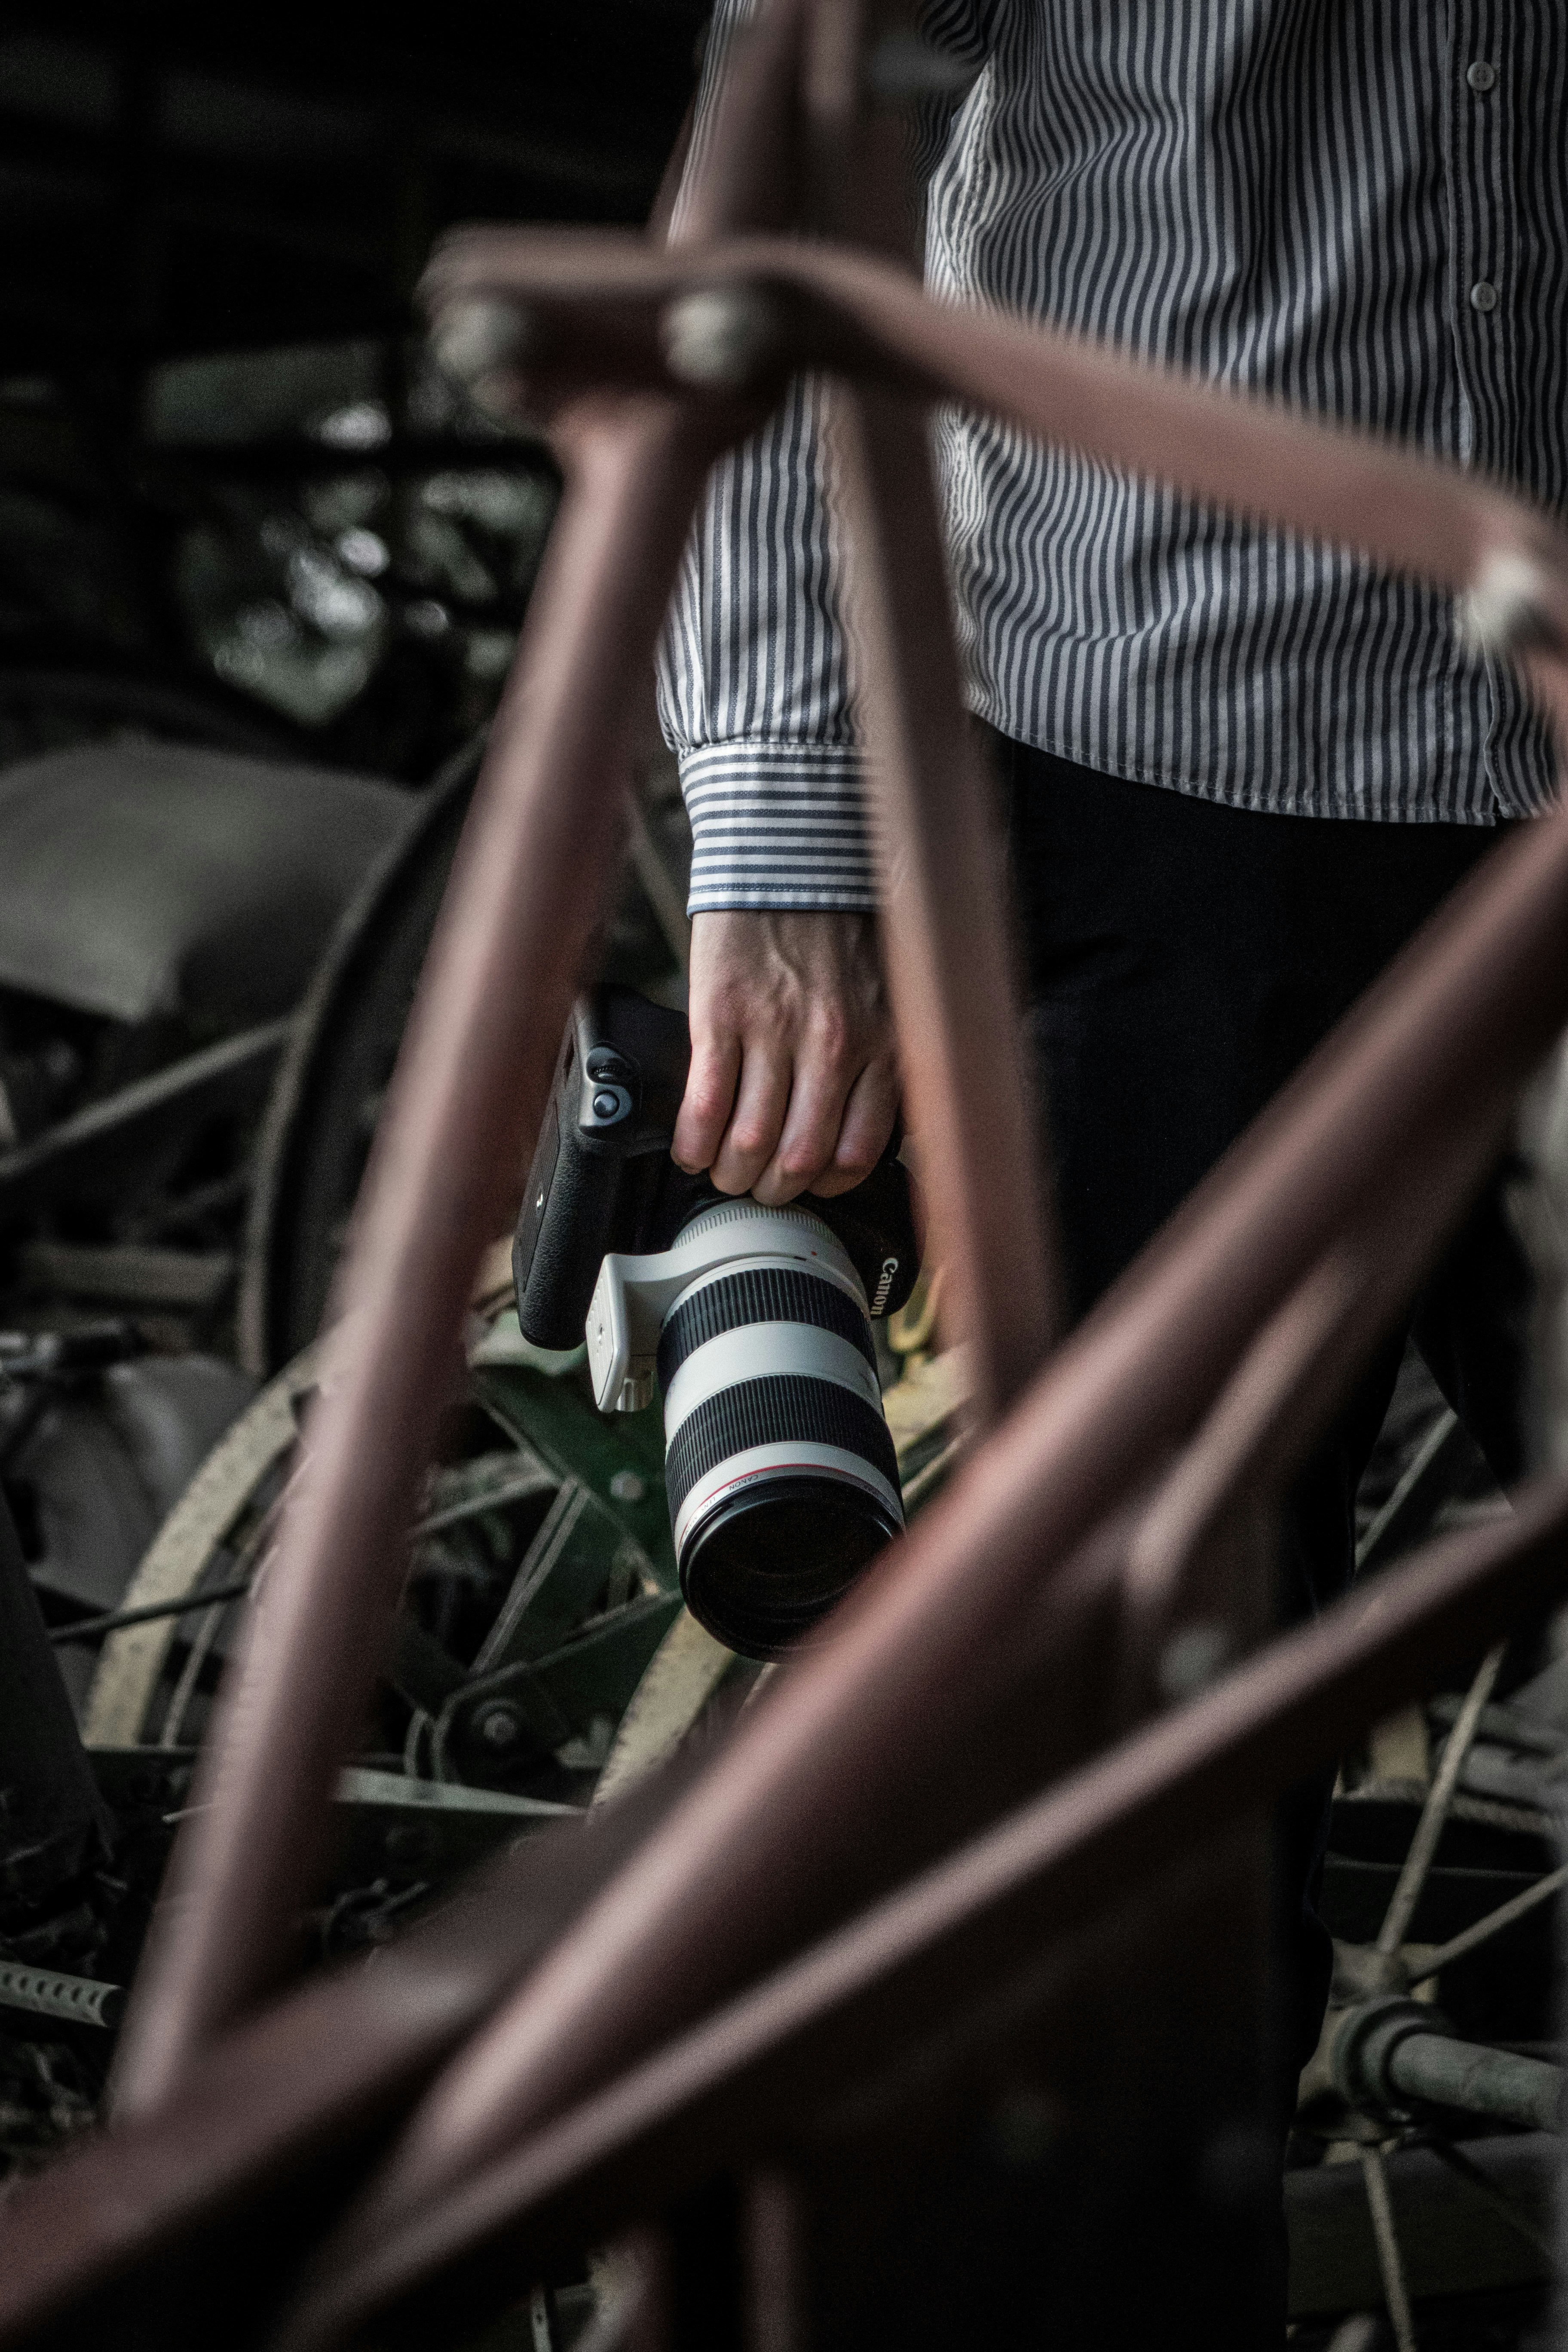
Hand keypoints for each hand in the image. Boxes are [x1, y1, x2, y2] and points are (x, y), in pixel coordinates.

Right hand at [675, 911, 898, 1202]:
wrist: (788, 859)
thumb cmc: (837, 932)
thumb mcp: (882, 1002)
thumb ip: (873, 1062)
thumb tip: (849, 1131)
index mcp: (881, 1045)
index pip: (857, 1153)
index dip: (824, 1185)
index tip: (807, 1183)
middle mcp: (833, 1045)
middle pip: (800, 1159)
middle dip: (772, 1189)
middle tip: (757, 1185)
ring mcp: (775, 1031)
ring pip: (750, 1142)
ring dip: (730, 1172)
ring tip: (721, 1170)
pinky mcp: (721, 1016)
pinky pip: (705, 1104)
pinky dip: (694, 1142)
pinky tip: (691, 1149)